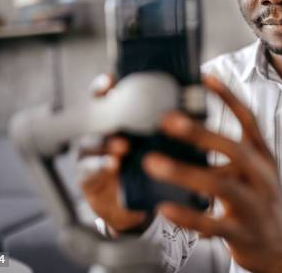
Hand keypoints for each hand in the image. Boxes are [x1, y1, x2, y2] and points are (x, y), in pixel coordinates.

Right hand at [78, 74, 149, 233]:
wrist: (129, 203)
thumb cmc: (144, 166)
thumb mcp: (155, 146)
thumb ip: (165, 130)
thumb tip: (194, 114)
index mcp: (114, 120)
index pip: (105, 98)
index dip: (104, 87)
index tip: (111, 80)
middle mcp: (98, 132)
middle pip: (93, 116)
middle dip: (102, 113)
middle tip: (120, 113)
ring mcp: (89, 153)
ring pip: (92, 142)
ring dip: (107, 143)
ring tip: (123, 146)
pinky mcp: (87, 175)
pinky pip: (89, 168)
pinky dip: (101, 165)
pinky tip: (114, 165)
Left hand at [143, 74, 281, 272]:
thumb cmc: (260, 201)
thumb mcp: (253, 171)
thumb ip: (227, 154)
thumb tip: (187, 131)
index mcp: (262, 157)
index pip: (249, 120)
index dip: (228, 97)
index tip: (205, 77)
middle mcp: (261, 176)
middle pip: (234, 149)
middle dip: (201, 133)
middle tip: (167, 120)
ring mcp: (254, 205)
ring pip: (221, 186)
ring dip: (185, 173)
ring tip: (153, 163)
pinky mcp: (242, 233)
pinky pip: (212, 224)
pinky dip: (188, 216)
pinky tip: (164, 208)